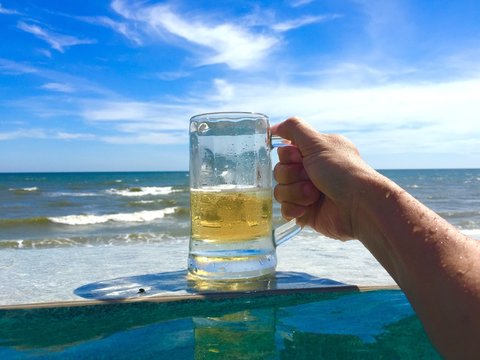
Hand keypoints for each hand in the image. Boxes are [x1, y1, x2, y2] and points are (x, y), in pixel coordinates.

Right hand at [272, 117, 376, 239]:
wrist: (358, 205)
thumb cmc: (342, 171)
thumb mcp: (318, 142)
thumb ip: (294, 128)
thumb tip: (274, 127)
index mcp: (314, 154)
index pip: (284, 152)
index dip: (288, 156)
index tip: (301, 158)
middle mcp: (310, 172)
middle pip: (279, 171)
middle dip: (292, 175)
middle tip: (310, 178)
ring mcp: (306, 193)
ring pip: (280, 191)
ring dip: (296, 192)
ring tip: (314, 195)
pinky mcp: (306, 213)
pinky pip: (285, 209)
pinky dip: (294, 208)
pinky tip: (307, 208)